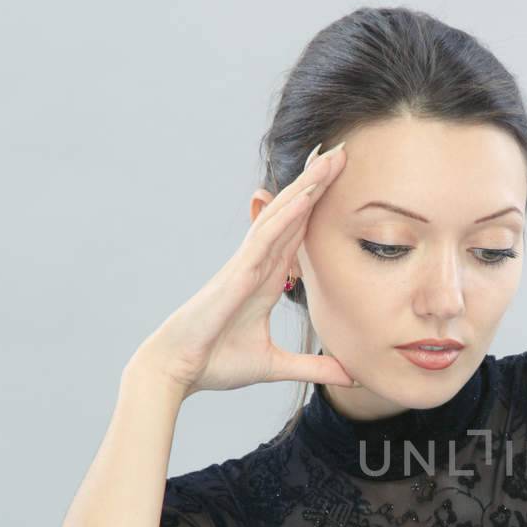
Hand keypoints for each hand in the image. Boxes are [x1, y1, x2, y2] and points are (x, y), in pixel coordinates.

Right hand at [132, 142, 355, 397]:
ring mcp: (246, 265)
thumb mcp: (275, 366)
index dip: (318, 209)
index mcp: (266, 280)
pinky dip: (286, 216)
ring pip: (281, 216)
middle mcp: (257, 265)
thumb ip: (312, 368)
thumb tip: (349, 374)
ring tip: (331, 159)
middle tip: (342, 152)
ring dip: (306, 187)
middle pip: (292, 216)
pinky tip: (306, 195)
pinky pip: (265, 238)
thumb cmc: (215, 363)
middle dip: (316, 184)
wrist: (178, 371)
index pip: (298, 237)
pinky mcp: (236, 273)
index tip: (343, 185)